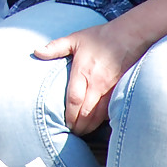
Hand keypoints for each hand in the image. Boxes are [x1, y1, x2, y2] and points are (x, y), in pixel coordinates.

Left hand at [33, 18, 149, 134]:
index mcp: (83, 71)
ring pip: (100, 115)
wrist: (130, 35)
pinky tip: (99, 123)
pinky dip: (105, 119)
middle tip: (73, 132)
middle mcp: (97, 83)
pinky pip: (112, 110)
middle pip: (86, 112)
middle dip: (79, 126)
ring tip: (83, 131)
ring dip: (91, 126)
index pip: (74, 100)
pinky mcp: (121, 89)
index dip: (69, 115)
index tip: (65, 123)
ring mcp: (111, 88)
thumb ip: (55, 47)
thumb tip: (36, 51)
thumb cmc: (101, 37)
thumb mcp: (75, 38)